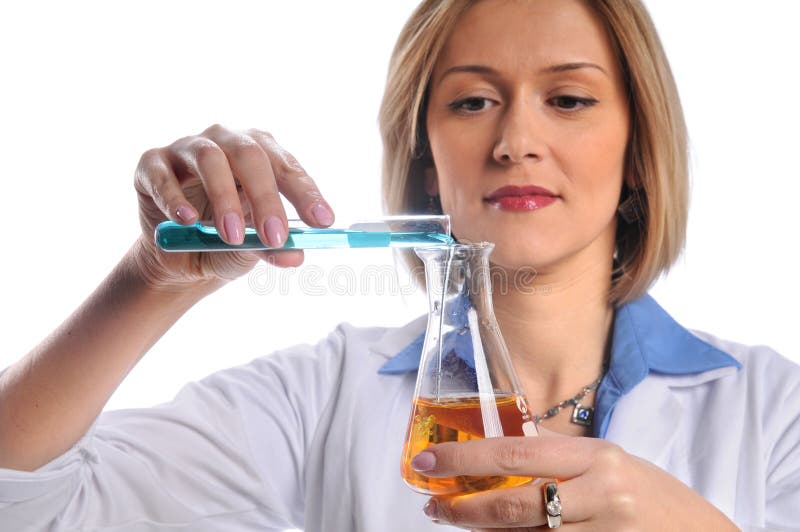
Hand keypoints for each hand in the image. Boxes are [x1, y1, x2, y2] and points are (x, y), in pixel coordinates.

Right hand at [132, 124, 334, 289]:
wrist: (177, 262)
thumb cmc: (224, 243)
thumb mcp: (252, 250)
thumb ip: (271, 248)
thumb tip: (295, 256)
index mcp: (260, 155)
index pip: (287, 167)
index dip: (306, 193)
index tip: (323, 221)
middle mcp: (226, 142)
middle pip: (250, 155)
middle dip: (266, 197)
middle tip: (276, 236)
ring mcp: (187, 149)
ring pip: (209, 158)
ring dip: (224, 198)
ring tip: (232, 236)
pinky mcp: (151, 164)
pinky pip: (163, 174)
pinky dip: (175, 197)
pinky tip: (187, 221)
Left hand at [411, 433, 737, 530]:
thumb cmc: (649, 494)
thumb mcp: (606, 464)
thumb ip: (557, 463)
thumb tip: (491, 467)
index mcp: (596, 456)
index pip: (516, 455)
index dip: (465, 460)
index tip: (428, 463)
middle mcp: (600, 493)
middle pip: (515, 506)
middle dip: (464, 508)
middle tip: (433, 505)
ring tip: (457, 519)